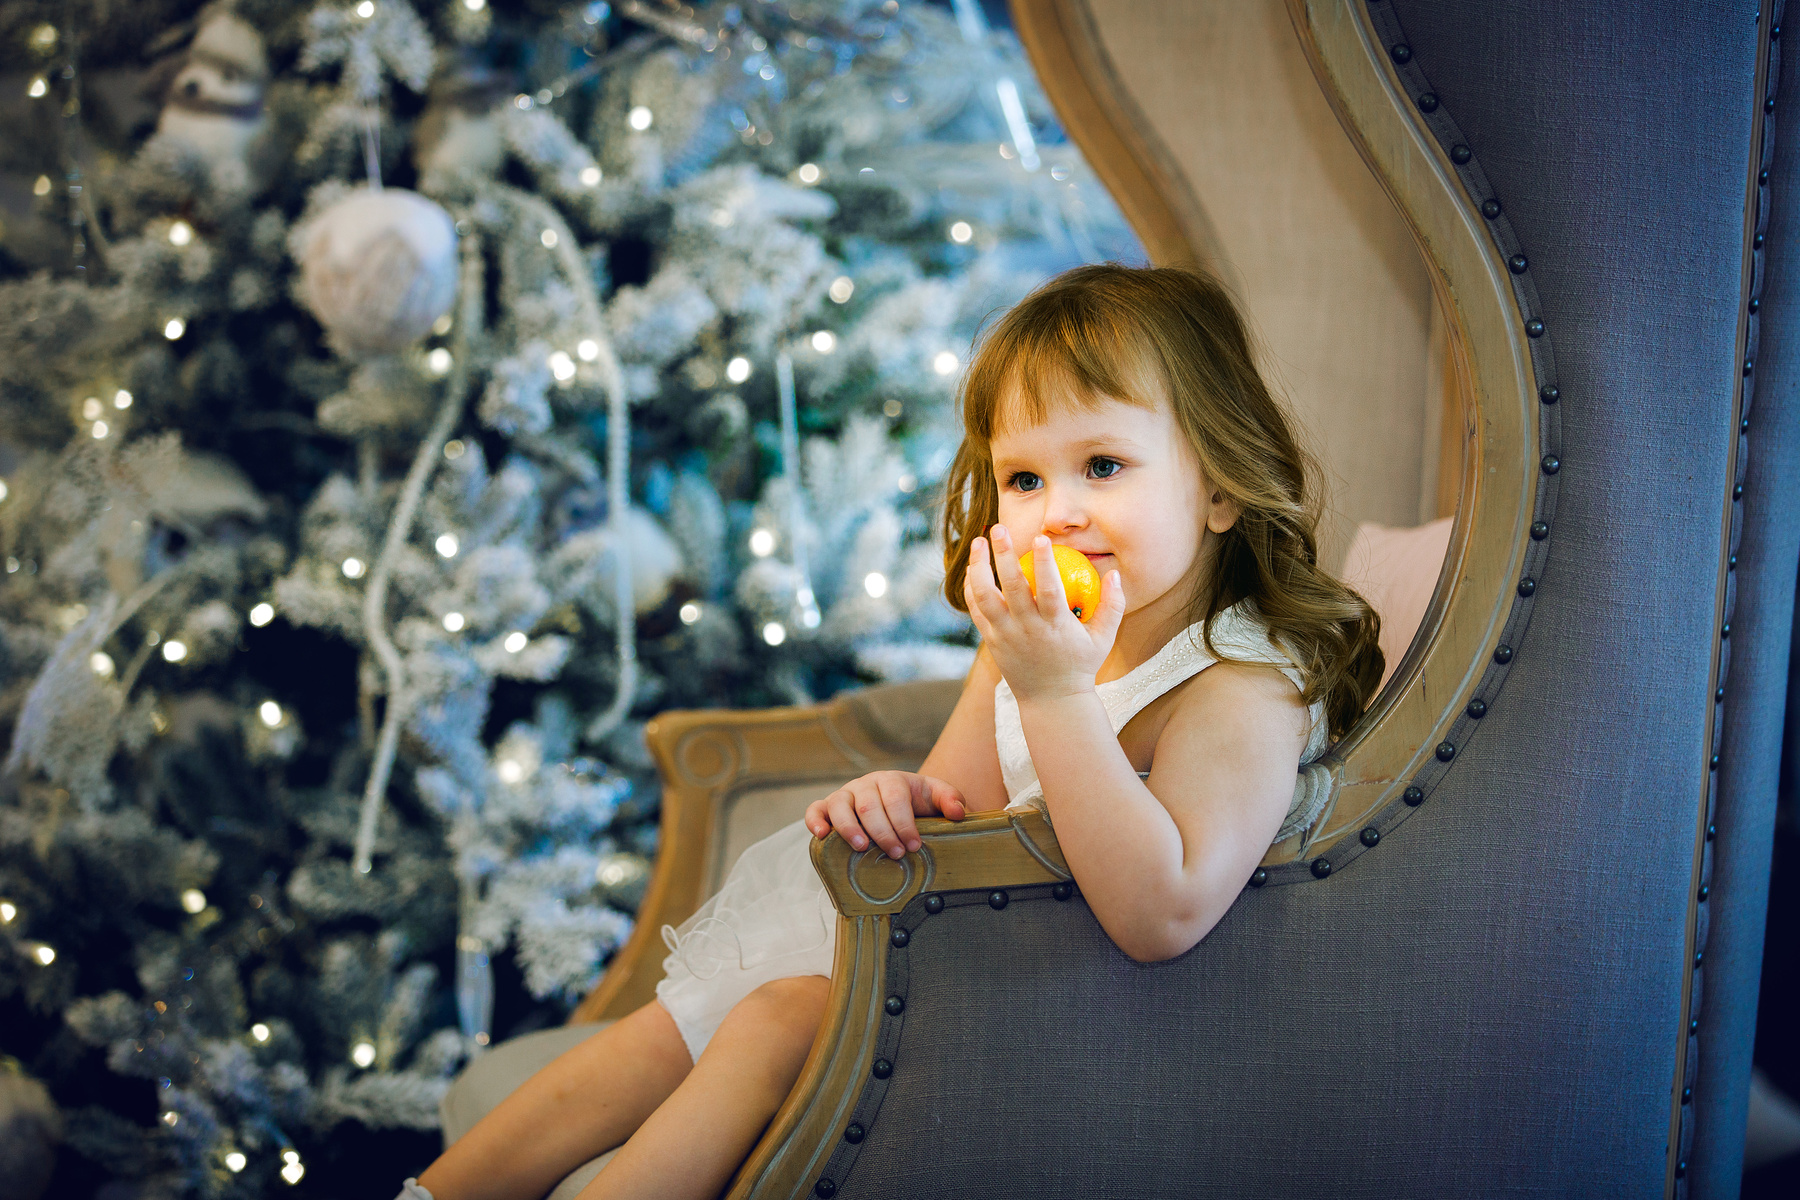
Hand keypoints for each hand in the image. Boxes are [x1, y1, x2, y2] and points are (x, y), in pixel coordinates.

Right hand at [804, 770, 966, 857]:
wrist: (897, 802)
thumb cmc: (916, 803)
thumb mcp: (936, 797)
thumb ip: (950, 799)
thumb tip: (957, 812)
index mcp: (892, 780)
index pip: (895, 798)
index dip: (904, 823)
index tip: (914, 845)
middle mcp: (865, 785)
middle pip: (869, 805)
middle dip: (883, 832)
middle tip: (896, 854)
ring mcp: (845, 795)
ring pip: (840, 805)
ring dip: (849, 827)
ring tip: (861, 848)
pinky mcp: (828, 807)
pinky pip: (816, 810)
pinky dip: (815, 821)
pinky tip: (822, 836)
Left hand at [963, 525, 1125, 702]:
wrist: (1051, 701)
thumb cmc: (1080, 666)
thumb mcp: (1103, 639)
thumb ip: (1113, 605)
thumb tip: (1114, 573)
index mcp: (1055, 628)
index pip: (1049, 590)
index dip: (1045, 563)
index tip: (1041, 537)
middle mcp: (1027, 630)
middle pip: (1011, 588)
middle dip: (1003, 555)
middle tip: (999, 527)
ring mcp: (1005, 636)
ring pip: (985, 598)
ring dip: (978, 568)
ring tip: (978, 542)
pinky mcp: (991, 641)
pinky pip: (976, 610)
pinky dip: (972, 588)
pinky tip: (973, 568)